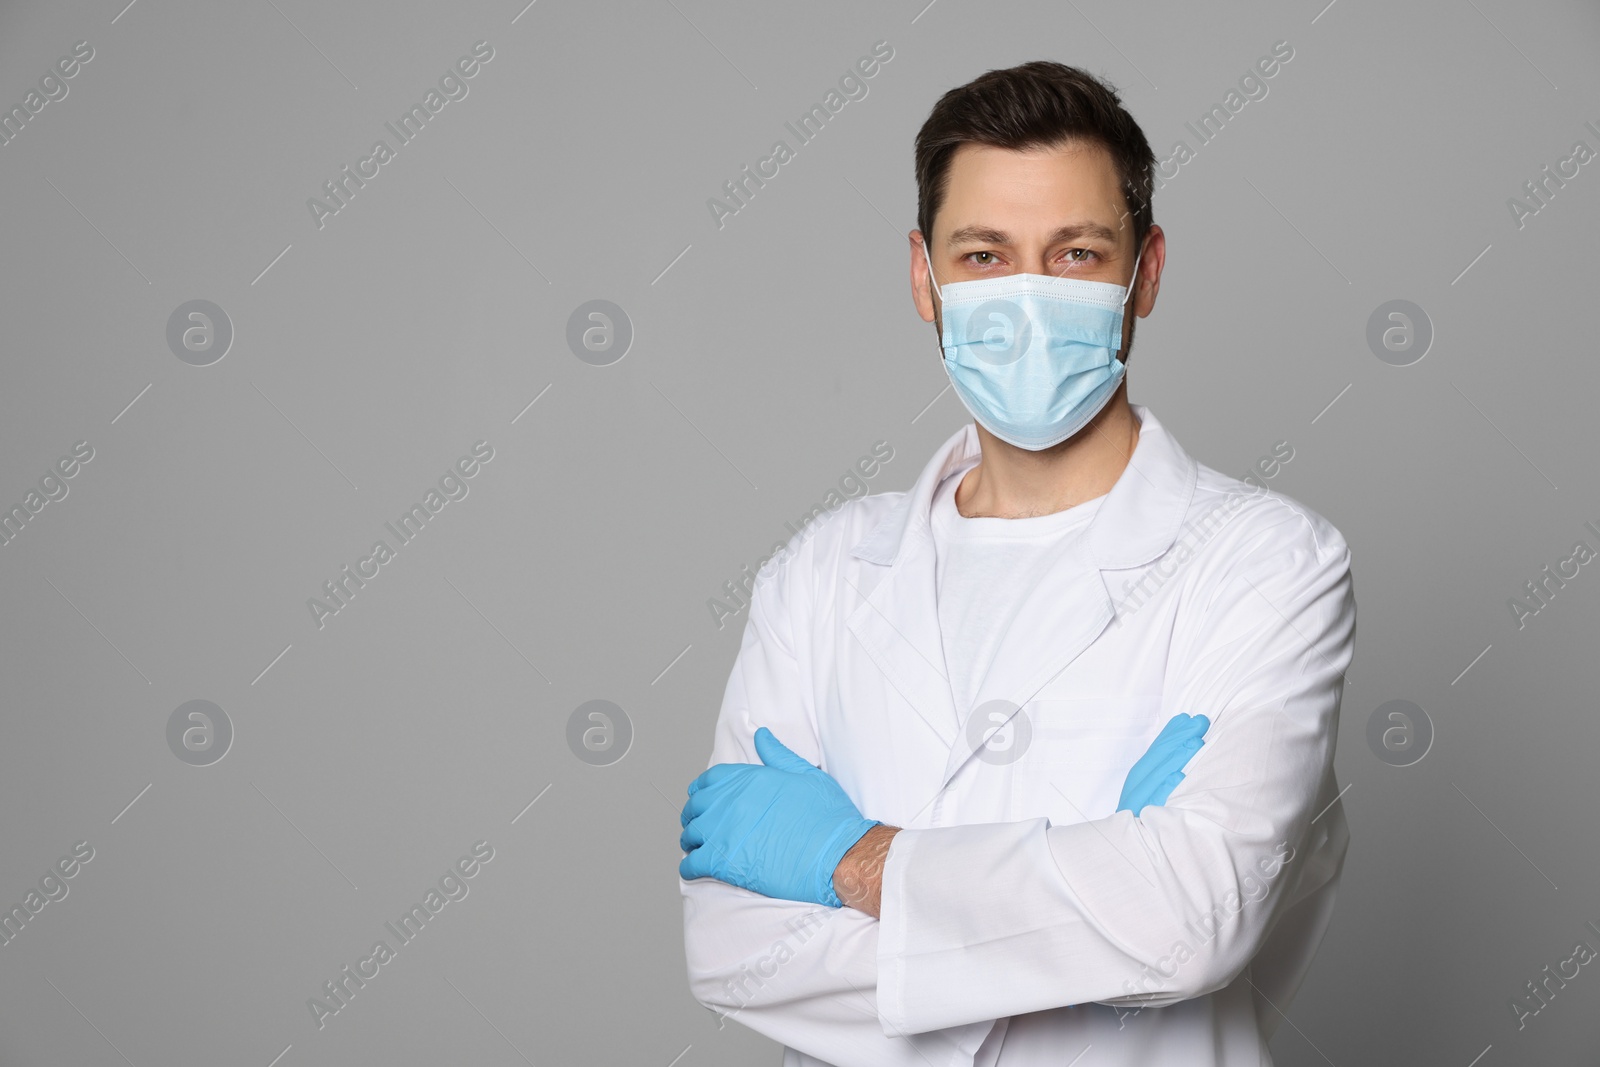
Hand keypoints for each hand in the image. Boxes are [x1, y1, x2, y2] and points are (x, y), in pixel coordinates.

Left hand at [680, 727, 878, 907]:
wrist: (837, 854)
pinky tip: (696, 869)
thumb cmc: (828, 816)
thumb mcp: (806, 775)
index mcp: (749, 779)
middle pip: (696, 807)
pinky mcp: (724, 863)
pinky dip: (690, 867)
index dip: (703, 790)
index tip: (703, 799)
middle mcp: (731, 802)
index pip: (710, 779)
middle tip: (700, 825)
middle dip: (695, 815)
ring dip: (692, 841)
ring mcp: (724, 833)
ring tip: (699, 847)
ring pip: (690, 835)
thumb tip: (760, 735)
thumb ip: (777, 754)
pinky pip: (692, 864)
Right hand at [1117, 712, 1209, 815]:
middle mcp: (1139, 783)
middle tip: (1200, 722)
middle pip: (1159, 756)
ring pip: (1159, 775)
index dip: (1173, 731)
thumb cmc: (1143, 813)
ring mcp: (1140, 800)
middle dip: (1180, 737)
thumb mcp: (1151, 788)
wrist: (1127, 844)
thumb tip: (1189, 740)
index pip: (1158, 748)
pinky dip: (1166, 788)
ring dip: (1177, 757)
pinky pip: (1156, 801)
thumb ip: (1166, 766)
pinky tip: (1178, 777)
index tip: (1189, 717)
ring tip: (1195, 742)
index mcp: (1142, 775)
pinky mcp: (1143, 817)